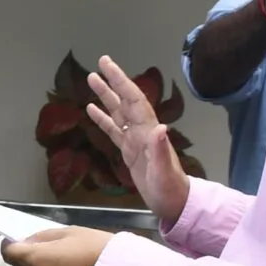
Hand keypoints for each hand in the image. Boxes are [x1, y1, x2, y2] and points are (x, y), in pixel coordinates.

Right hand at [84, 55, 191, 227]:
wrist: (174, 203)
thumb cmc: (170, 189)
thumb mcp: (164, 172)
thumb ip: (160, 150)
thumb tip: (159, 126)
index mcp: (148, 132)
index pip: (133, 100)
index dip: (121, 81)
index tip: (108, 66)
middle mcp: (141, 131)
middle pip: (125, 100)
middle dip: (113, 81)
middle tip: (100, 63)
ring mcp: (135, 140)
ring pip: (118, 112)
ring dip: (106, 96)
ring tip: (92, 79)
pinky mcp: (129, 151)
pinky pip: (114, 130)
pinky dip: (103, 118)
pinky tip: (91, 110)